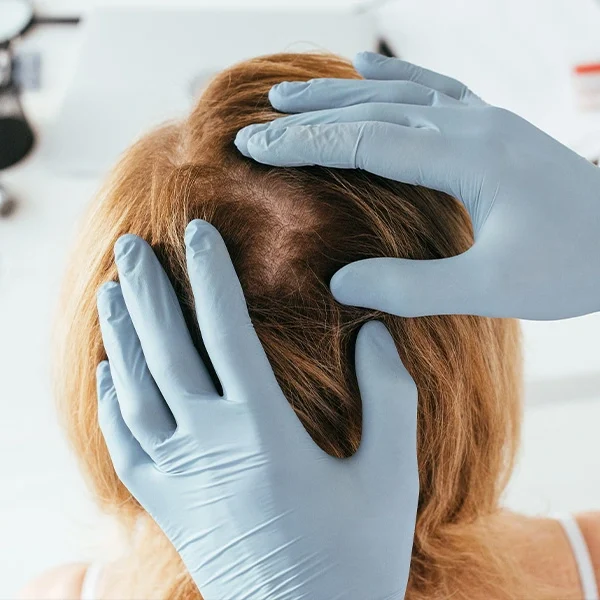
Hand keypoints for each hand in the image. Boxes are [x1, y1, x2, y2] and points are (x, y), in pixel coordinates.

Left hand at [96, 219, 417, 599]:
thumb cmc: (355, 559)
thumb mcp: (391, 478)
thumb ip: (390, 400)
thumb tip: (376, 335)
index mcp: (264, 432)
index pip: (227, 331)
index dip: (212, 276)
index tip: (197, 233)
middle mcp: (211, 447)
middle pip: (167, 351)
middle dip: (148, 290)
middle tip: (128, 244)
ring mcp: (181, 479)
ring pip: (134, 392)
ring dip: (120, 337)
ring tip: (110, 293)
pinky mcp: (168, 509)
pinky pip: (125, 445)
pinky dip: (111, 403)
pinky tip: (108, 373)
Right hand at [235, 51, 599, 319]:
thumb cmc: (574, 267)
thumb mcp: (492, 290)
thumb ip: (413, 287)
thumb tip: (341, 284)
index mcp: (467, 157)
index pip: (364, 142)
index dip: (304, 144)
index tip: (254, 145)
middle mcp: (472, 124)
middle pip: (372, 110)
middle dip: (308, 117)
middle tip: (255, 122)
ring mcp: (485, 118)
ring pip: (398, 92)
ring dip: (340, 91)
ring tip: (292, 91)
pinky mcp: (494, 125)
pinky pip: (433, 88)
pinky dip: (394, 77)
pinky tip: (369, 67)